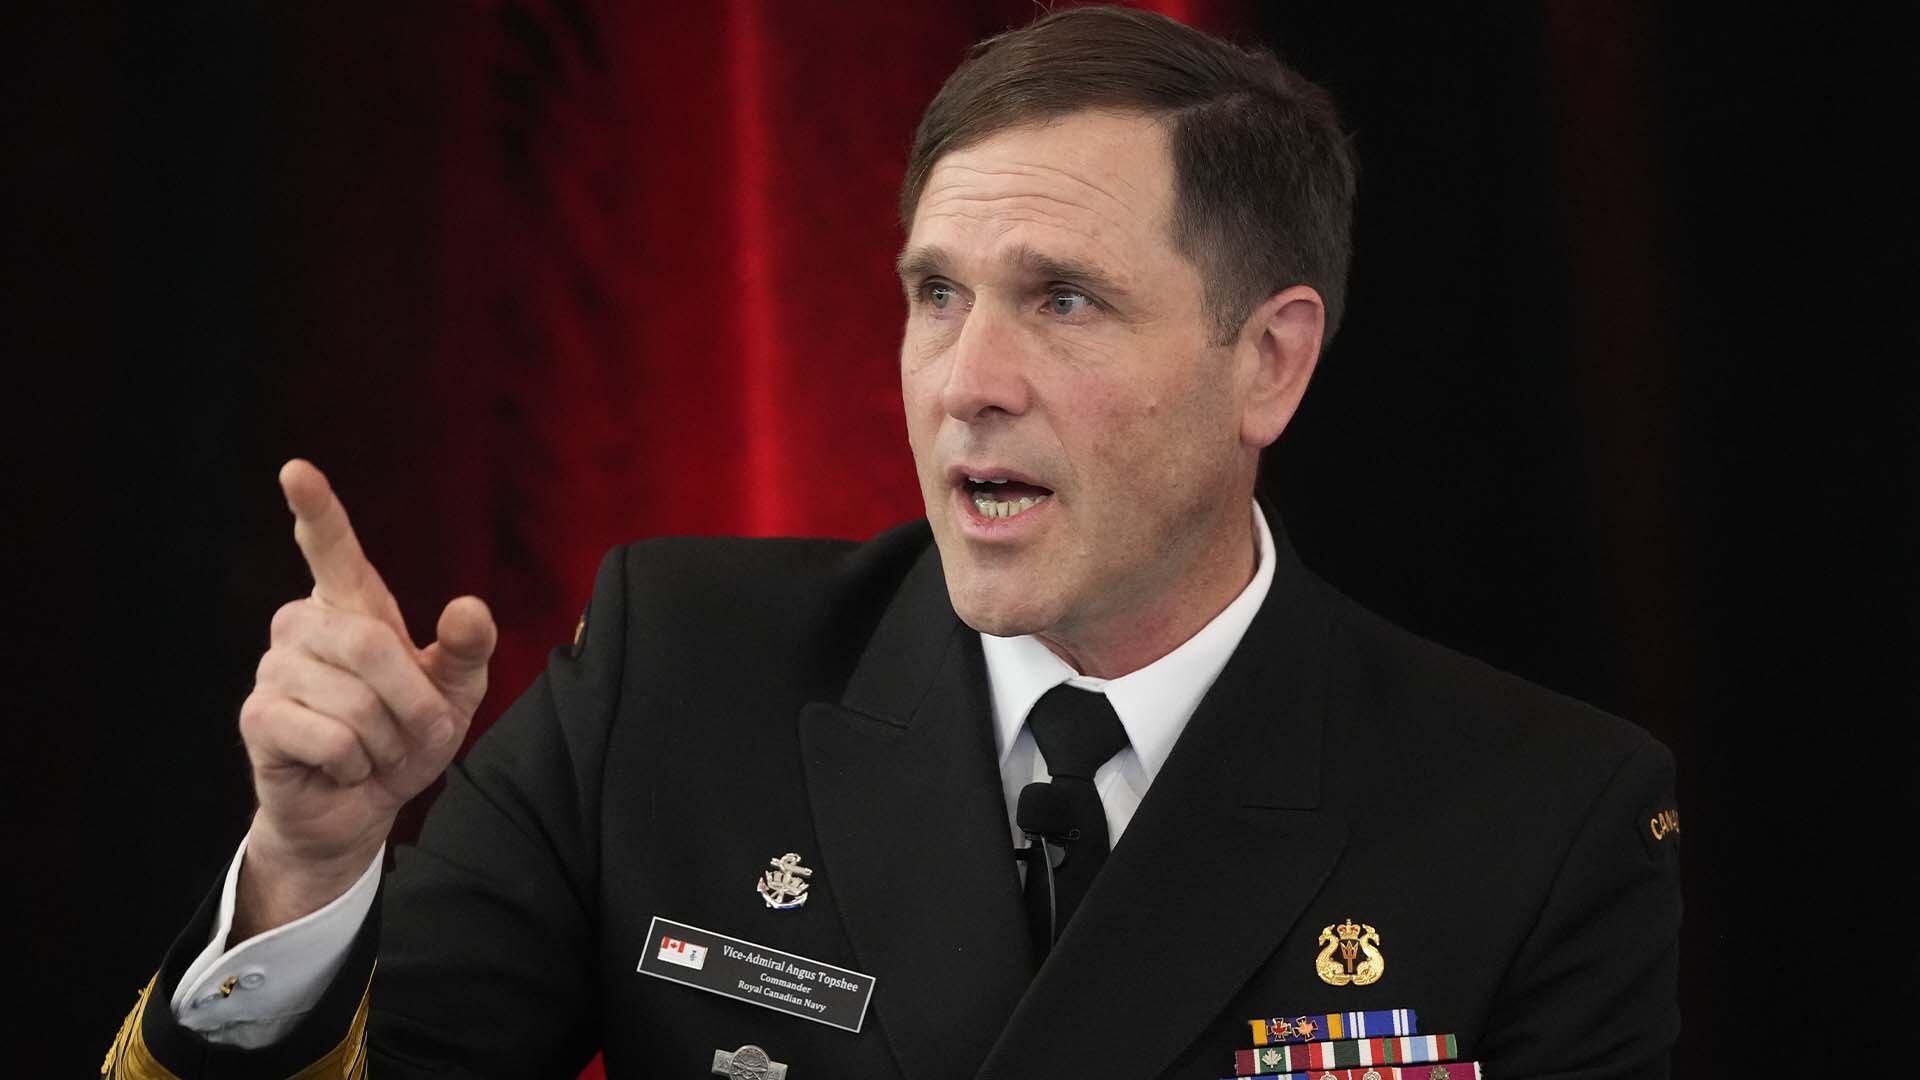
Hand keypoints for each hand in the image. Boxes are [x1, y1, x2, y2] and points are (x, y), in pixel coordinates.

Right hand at [232, 460, 495, 939]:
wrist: (360, 808)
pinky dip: (356, 763)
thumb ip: (468, 649)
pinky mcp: (258, 717)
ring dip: (387, 740)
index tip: (296, 470)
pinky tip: (342, 767)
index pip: (333, 550)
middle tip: (417, 732)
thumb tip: (468, 606)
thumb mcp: (454, 692)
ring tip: (374, 751)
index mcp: (352, 608)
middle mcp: (304, 625)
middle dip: (412, 702)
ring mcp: (274, 668)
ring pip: (355, 700)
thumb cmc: (405, 737)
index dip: (316, 510)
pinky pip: (332, 737)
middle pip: (371, 644)